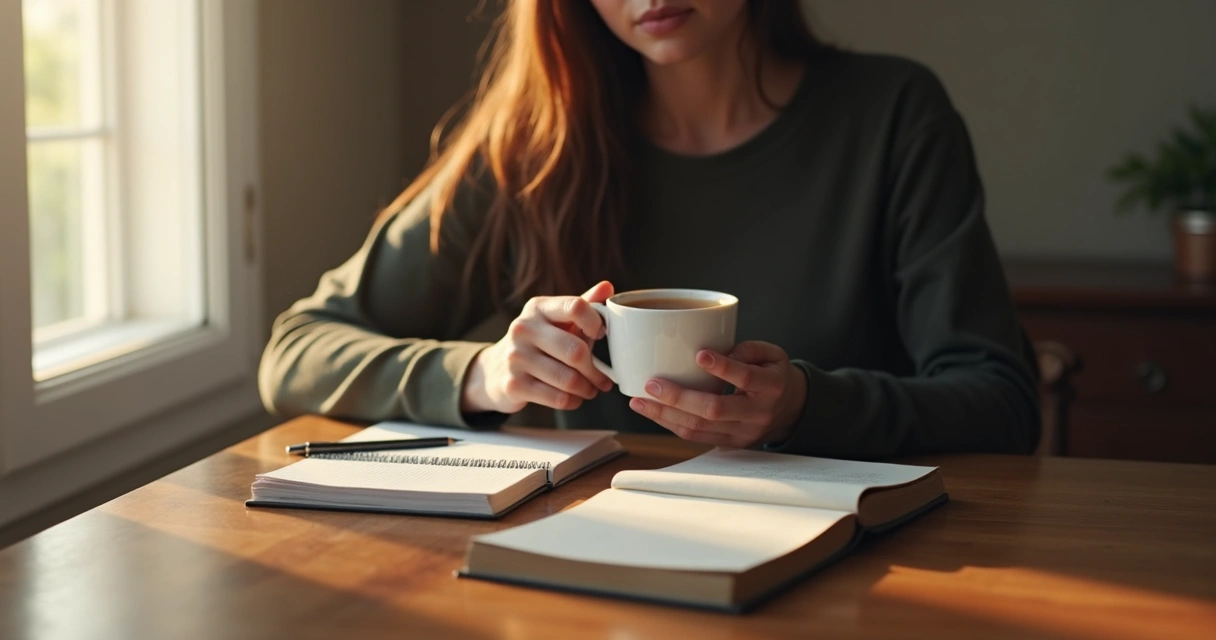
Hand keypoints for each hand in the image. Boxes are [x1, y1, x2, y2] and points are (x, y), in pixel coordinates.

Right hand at [461, 282, 614, 414]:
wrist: (496, 370)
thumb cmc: (539, 342)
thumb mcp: (557, 320)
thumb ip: (583, 305)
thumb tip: (607, 286)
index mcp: (538, 308)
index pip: (575, 306)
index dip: (596, 322)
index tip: (603, 334)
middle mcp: (523, 328)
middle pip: (576, 350)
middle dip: (596, 370)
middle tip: (603, 379)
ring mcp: (516, 357)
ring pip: (569, 379)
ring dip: (587, 389)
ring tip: (590, 389)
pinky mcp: (514, 385)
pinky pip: (558, 398)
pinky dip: (573, 401)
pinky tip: (574, 398)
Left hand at [628, 341, 807, 447]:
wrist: (790, 409)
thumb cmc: (773, 374)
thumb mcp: (772, 353)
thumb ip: (747, 349)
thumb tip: (717, 352)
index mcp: (770, 386)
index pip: (745, 377)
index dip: (723, 367)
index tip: (699, 355)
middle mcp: (757, 414)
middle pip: (714, 410)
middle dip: (679, 398)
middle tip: (651, 384)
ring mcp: (742, 433)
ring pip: (700, 428)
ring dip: (665, 415)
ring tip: (640, 402)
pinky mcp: (729, 444)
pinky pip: (696, 437)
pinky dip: (672, 424)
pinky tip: (654, 412)